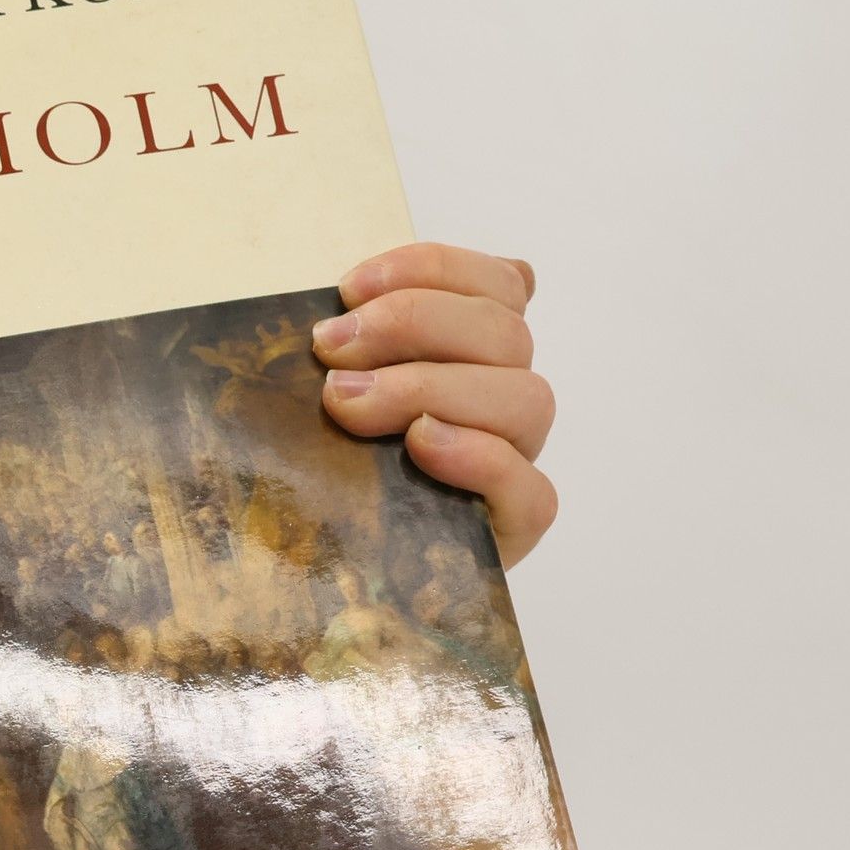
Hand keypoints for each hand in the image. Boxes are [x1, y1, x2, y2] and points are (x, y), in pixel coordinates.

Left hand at [314, 242, 556, 567]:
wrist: (319, 579)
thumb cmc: (322, 473)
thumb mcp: (330, 393)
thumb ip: (354, 341)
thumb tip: (351, 293)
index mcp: (480, 357)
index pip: (498, 285)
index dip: (429, 269)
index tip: (349, 288)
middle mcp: (505, 406)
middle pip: (506, 335)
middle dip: (411, 325)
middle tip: (331, 352)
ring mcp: (515, 467)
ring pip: (526, 399)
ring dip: (430, 387)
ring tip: (349, 407)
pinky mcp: (513, 531)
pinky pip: (530, 490)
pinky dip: (479, 457)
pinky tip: (420, 447)